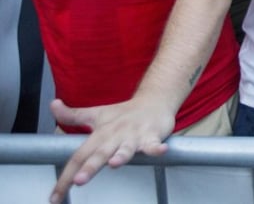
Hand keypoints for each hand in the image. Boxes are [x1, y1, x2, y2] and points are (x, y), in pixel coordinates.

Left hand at [49, 97, 175, 203]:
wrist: (154, 100)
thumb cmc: (124, 113)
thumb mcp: (96, 114)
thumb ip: (73, 115)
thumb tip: (53, 105)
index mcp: (100, 134)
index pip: (79, 157)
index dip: (65, 177)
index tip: (55, 196)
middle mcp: (115, 135)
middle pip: (100, 154)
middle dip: (89, 168)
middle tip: (78, 181)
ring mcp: (134, 136)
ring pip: (126, 149)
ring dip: (121, 156)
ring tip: (114, 163)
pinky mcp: (152, 135)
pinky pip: (154, 144)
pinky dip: (156, 148)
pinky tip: (159, 150)